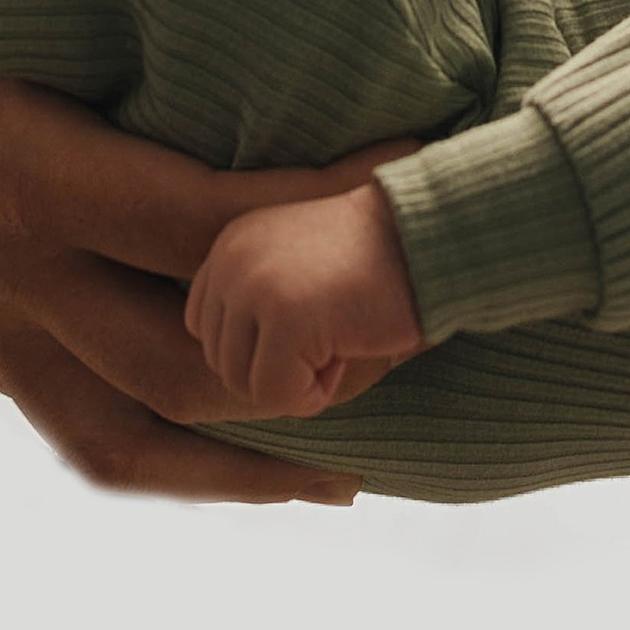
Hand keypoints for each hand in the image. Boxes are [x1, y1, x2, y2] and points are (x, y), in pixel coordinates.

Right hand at [0, 0, 400, 497]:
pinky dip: (199, 469)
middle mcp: (16, 266)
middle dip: (327, 335)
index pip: (198, 214)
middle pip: (199, 354)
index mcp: (14, 158)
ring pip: (156, 429)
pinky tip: (286, 470)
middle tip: (442, 291)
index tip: (430, 165)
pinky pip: (99, 441)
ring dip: (279, 433)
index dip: (323, 207)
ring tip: (395, 412)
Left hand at [186, 181, 424, 414]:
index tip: (308, 326)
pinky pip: (277, 395)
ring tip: (337, 344)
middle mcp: (232, 260)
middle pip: (222, 362)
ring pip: (245, 384)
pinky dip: (313, 395)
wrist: (425, 235)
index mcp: (232, 244)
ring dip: (296, 383)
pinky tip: (344, 355)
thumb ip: (255, 301)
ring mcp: (254, 287)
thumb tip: (230, 370)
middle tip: (330, 338)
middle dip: (277, 368)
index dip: (257, 346)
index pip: (205, 327)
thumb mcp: (295, 267)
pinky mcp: (284, 318)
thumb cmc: (373, 260)